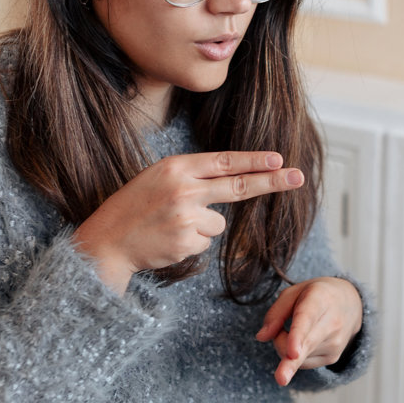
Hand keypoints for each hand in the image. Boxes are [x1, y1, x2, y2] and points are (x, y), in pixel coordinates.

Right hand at [74, 151, 302, 292]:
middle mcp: (183, 188)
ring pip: (219, 223)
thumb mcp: (157, 178)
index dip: (255, 161)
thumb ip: (192, 176)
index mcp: (176, 167)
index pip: (225, 161)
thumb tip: (235, 178)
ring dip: (202, 228)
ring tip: (171, 227)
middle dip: (272, 181)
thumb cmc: (133, 208)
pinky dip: (191, 244)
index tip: (279, 158)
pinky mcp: (186, 242)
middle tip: (298, 176)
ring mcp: (185, 216)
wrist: (106, 242)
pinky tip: (168, 241)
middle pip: (239, 186)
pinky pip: (206, 243)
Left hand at [256, 278, 363, 385]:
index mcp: (319, 300)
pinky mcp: (332, 358)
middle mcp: (332, 323)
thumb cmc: (316, 296)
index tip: (293, 353)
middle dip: (290, 364)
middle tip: (280, 379)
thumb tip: (261, 337)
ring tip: (295, 329)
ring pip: (298, 357)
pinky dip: (295, 355)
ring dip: (286, 348)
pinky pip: (303, 363)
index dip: (298, 337)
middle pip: (306, 347)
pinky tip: (303, 340)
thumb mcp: (293, 293)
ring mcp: (335, 343)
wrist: (350, 303)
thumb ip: (275, 313)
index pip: (306, 320)